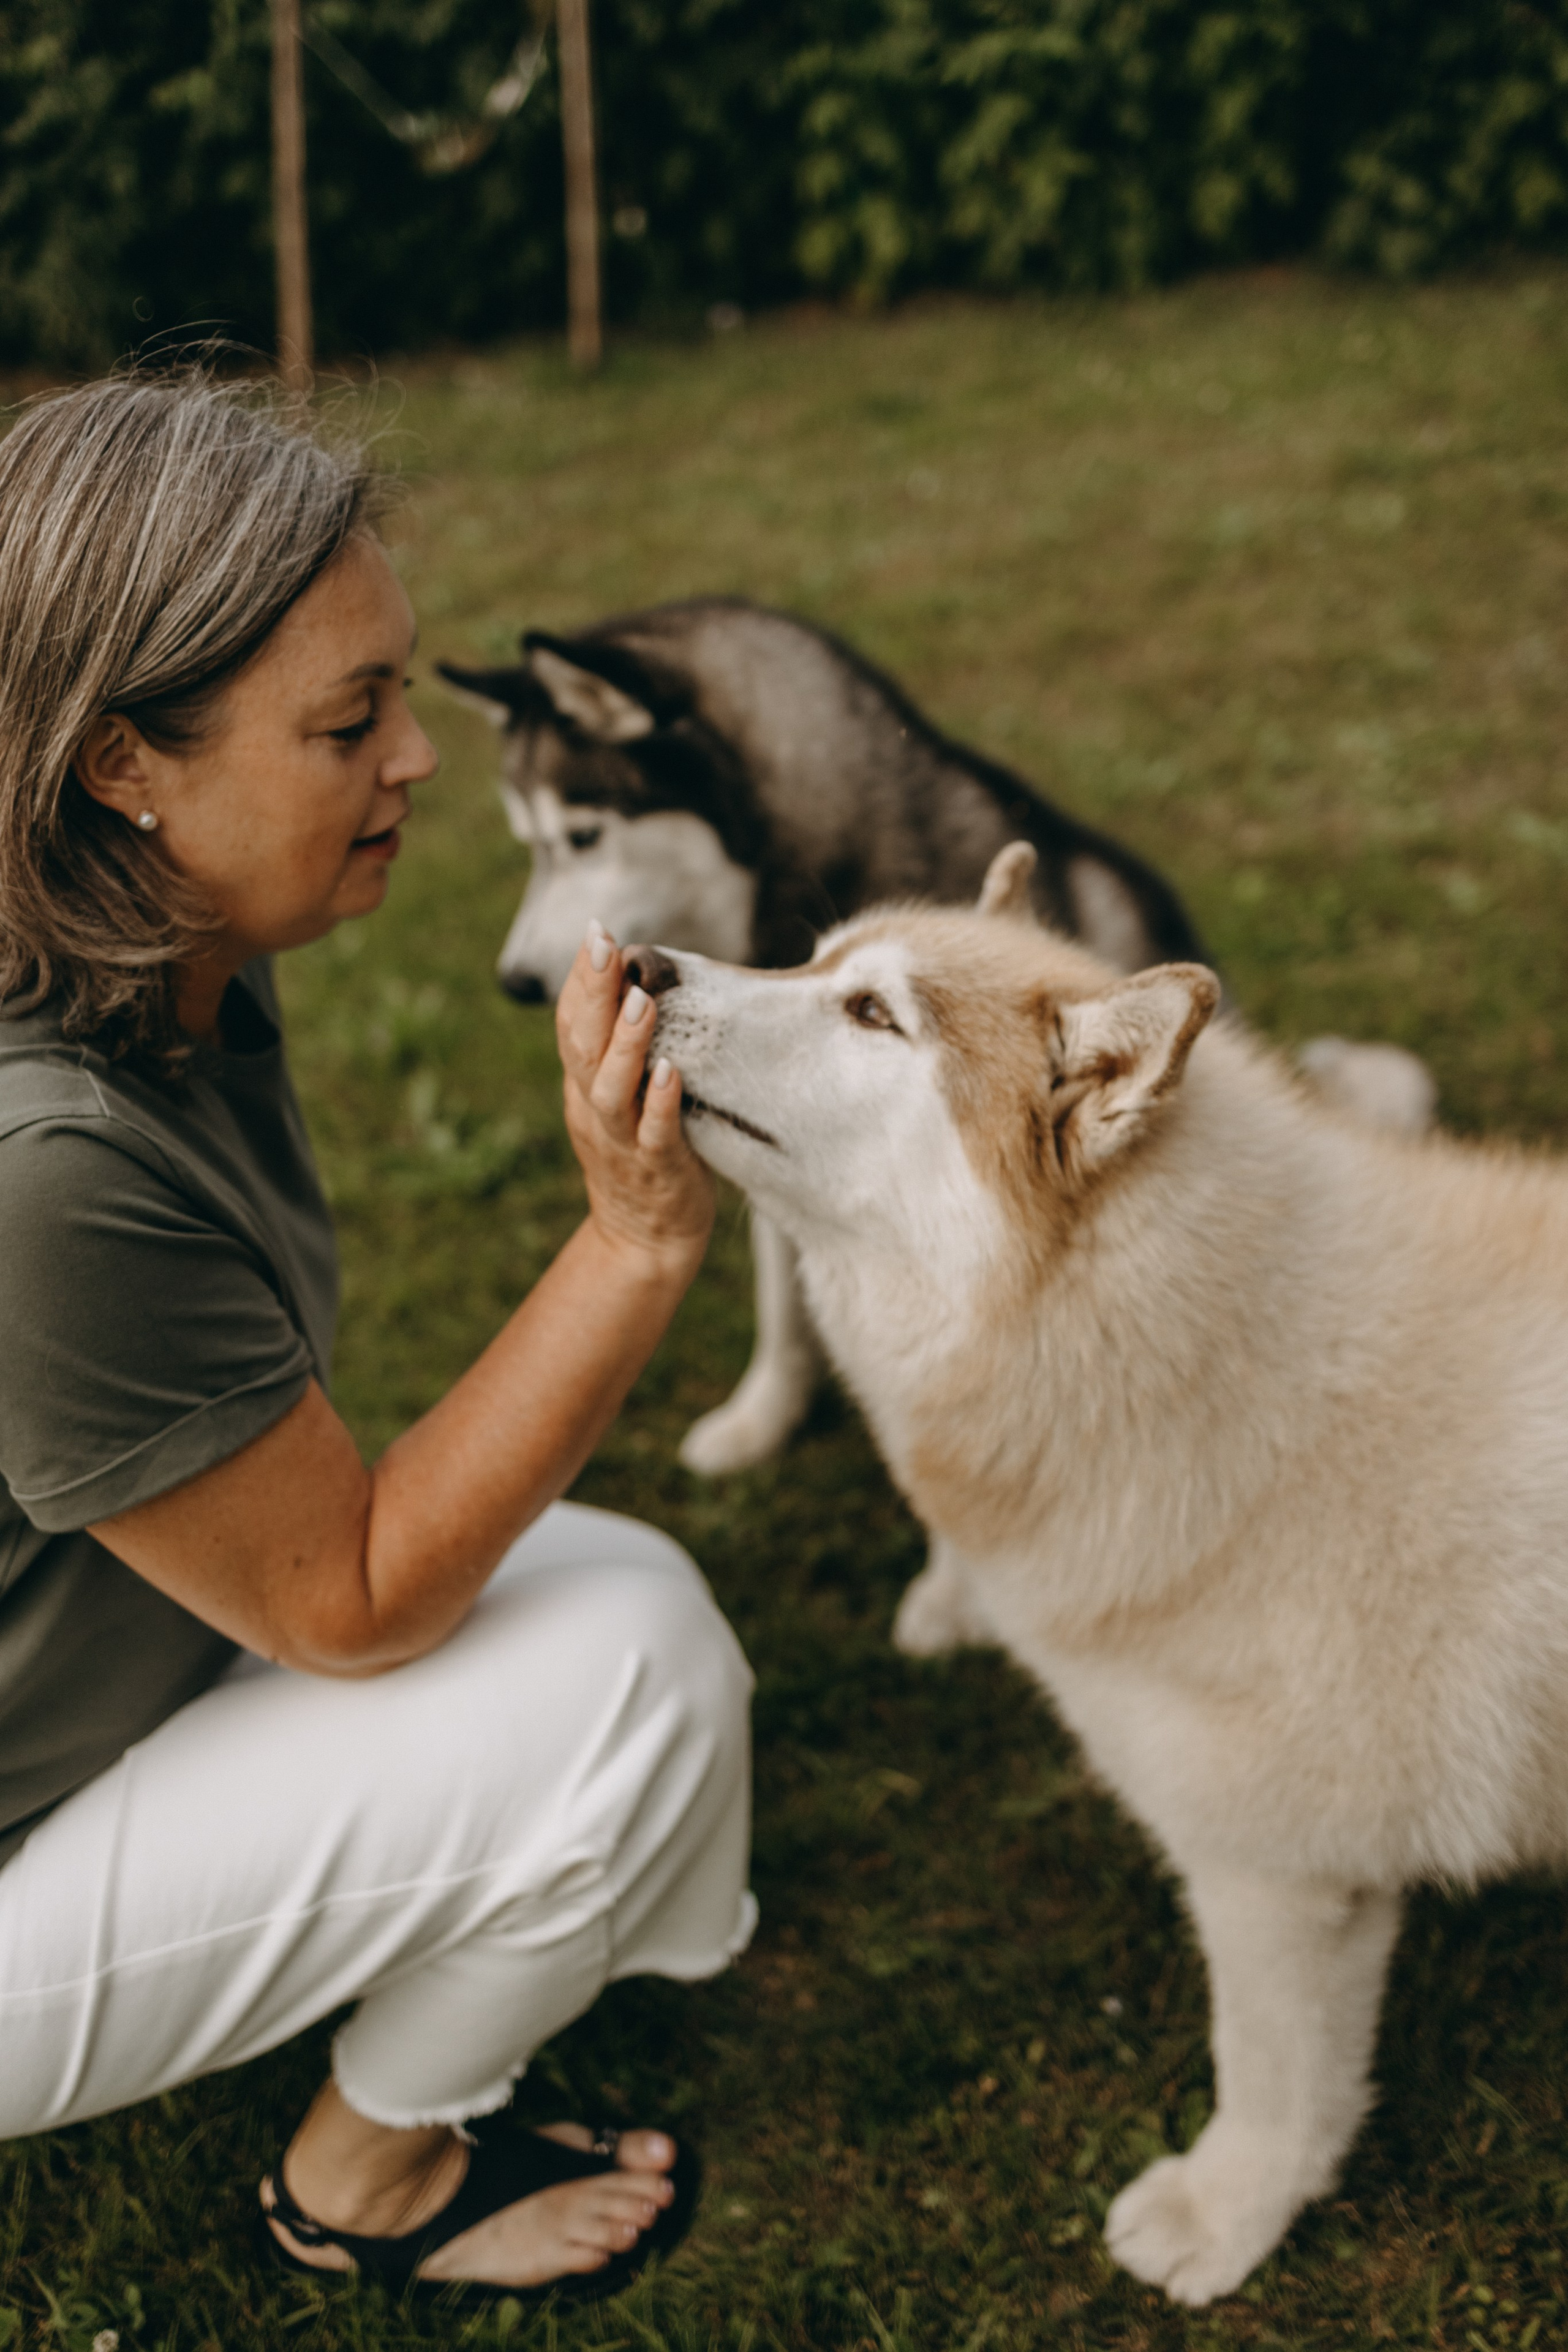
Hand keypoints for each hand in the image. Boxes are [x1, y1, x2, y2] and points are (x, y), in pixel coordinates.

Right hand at [556, 922, 714, 1280]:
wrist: (644, 1240)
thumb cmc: (640, 1155)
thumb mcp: (618, 1098)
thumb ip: (619, 1050)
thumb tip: (637, 983)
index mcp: (583, 1086)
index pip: (572, 1024)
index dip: (581, 979)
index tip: (595, 932)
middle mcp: (594, 1108)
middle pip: (583, 1045)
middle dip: (593, 992)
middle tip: (604, 943)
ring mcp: (622, 1141)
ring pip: (612, 1089)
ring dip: (626, 1044)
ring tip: (642, 1001)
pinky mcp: (657, 1169)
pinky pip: (654, 1134)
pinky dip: (658, 1102)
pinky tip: (670, 1071)